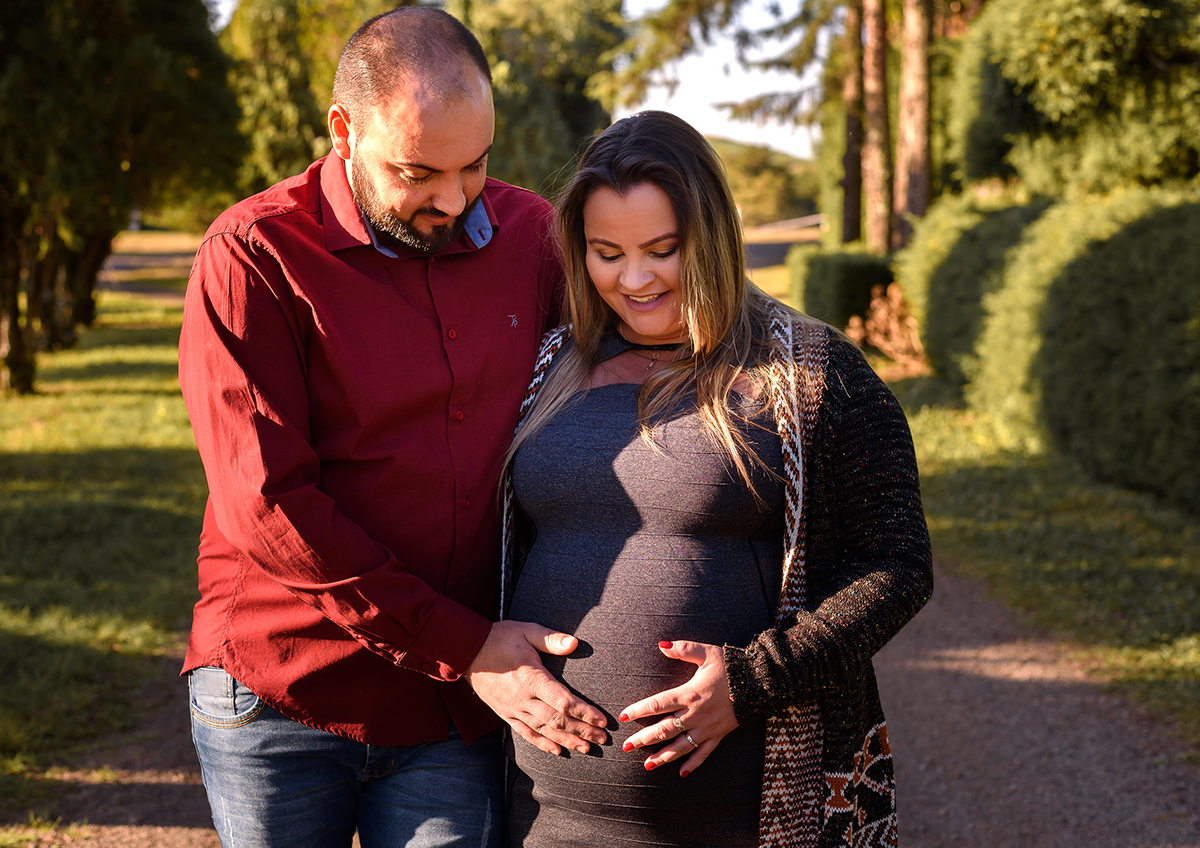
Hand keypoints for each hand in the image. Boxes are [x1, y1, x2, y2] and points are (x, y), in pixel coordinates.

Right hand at [466, 620, 608, 755]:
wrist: (467, 652)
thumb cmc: (501, 638)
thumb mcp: (526, 630)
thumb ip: (550, 639)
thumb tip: (574, 643)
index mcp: (531, 677)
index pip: (563, 701)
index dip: (584, 713)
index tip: (602, 720)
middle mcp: (523, 698)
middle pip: (557, 720)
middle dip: (582, 731)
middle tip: (603, 739)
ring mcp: (513, 709)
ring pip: (544, 730)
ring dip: (567, 741)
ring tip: (587, 748)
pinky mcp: (505, 714)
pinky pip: (526, 733)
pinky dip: (542, 744)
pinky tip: (558, 751)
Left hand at [618, 640, 738, 776]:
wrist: (759, 682)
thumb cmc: (730, 666)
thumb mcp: (707, 653)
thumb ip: (683, 649)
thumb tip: (660, 645)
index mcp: (689, 694)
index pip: (658, 704)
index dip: (639, 710)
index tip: (624, 715)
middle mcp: (695, 714)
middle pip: (664, 730)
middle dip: (644, 738)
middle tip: (626, 746)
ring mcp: (707, 728)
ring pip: (681, 746)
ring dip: (663, 756)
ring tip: (647, 765)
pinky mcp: (718, 735)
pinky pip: (704, 753)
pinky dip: (692, 764)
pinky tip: (681, 774)